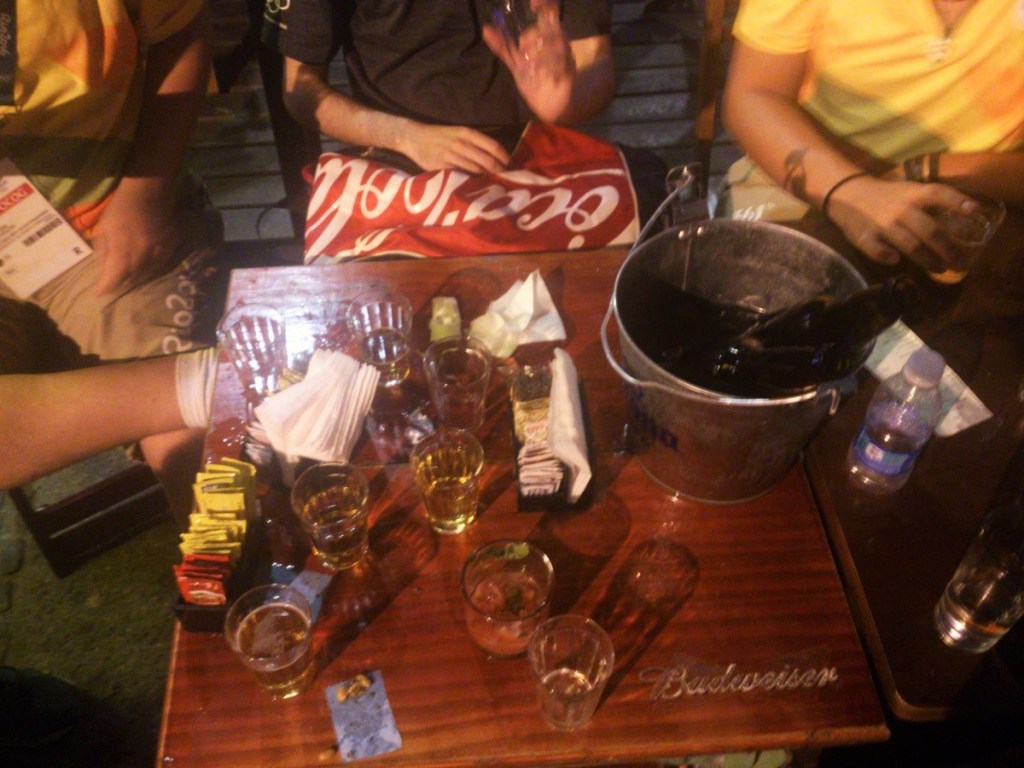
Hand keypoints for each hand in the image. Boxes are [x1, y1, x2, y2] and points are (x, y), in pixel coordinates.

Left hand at [90, 180, 183, 294]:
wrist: (148, 192)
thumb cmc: (121, 208)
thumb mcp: (103, 228)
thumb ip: (103, 252)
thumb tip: (103, 271)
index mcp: (123, 251)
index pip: (113, 279)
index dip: (105, 288)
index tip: (98, 293)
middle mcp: (142, 256)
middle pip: (131, 280)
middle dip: (121, 285)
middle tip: (114, 287)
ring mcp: (159, 253)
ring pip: (148, 275)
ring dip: (137, 280)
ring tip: (130, 282)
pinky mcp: (171, 247)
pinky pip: (162, 265)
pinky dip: (152, 270)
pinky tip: (147, 270)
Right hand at [400, 124, 509, 173]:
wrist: (413, 138)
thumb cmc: (439, 137)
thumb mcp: (458, 133)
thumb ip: (474, 143)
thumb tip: (494, 157)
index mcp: (466, 133)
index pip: (492, 146)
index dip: (504, 158)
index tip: (510, 166)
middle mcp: (460, 143)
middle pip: (487, 160)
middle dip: (498, 171)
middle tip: (505, 179)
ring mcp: (450, 155)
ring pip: (475, 169)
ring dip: (486, 177)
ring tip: (494, 183)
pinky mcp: (441, 166)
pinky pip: (461, 175)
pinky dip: (470, 180)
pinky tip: (476, 185)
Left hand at [482, 0, 575, 121]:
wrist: (549, 106)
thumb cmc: (534, 81)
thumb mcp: (515, 63)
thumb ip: (503, 46)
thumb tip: (486, 28)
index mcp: (546, 36)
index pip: (548, 11)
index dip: (543, 3)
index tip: (533, 4)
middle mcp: (559, 41)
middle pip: (547, 28)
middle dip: (531, 40)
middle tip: (523, 52)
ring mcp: (566, 55)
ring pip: (555, 43)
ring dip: (539, 54)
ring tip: (532, 68)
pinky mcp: (570, 70)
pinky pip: (560, 62)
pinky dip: (549, 67)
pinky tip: (542, 75)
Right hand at [826, 176, 978, 272]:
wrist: (848, 195)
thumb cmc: (887, 196)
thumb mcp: (910, 190)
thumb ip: (931, 201)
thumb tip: (968, 214)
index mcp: (913, 194)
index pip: (938, 194)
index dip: (957, 200)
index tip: (974, 210)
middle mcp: (900, 209)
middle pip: (930, 231)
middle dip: (948, 250)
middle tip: (960, 263)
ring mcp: (882, 224)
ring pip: (910, 245)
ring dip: (927, 259)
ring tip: (940, 269)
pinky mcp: (864, 237)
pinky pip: (877, 250)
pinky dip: (887, 256)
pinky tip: (896, 262)